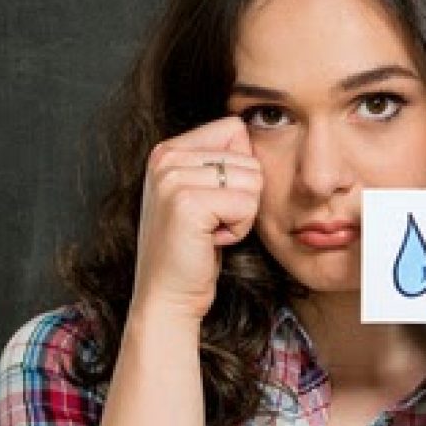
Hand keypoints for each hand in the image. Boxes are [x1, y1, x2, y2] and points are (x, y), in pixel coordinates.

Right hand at [129, 116, 262, 321]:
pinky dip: (239, 229)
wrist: (168, 296)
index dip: (241, 168)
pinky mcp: (187, 204)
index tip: (214, 200)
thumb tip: (259, 130)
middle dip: (242, 197)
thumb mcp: (201, 193)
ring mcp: (173, 178)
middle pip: (249, 157)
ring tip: (210, 231)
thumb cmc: (193, 248)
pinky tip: (211, 241)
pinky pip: (247, 205)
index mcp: (168, 149)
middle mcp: (166, 156)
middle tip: (211, 222)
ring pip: (253, 181)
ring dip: (242, 214)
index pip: (235, 128)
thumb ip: (219, 161)